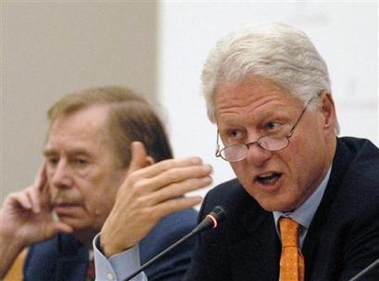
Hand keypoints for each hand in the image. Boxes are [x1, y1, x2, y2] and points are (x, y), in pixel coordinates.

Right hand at [0, 163, 72, 247]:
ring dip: (36, 199)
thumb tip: (72, 229)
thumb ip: (59, 228)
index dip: (61, 182)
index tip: (70, 176)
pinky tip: (29, 207)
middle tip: (51, 162)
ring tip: (37, 211)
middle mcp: (38, 196)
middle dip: (47, 172)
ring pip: (34, 190)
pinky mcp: (14, 199)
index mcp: (48, 202)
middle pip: (44, 181)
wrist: (13, 239)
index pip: (56, 189)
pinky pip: (21, 195)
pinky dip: (26, 200)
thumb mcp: (48, 231)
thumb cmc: (32, 234)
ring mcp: (26, 196)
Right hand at [100, 141, 211, 256]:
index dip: (183, 162)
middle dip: (193, 171)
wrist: (116, 230)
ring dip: (194, 184)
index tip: (198, 160)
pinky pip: (171, 206)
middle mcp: (140, 187)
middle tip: (208, 168)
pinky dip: (186, 202)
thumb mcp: (128, 182)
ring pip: (174, 189)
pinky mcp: (148, 215)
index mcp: (137, 176)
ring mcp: (144, 201)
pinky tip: (197, 198)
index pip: (165, 165)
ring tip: (207, 180)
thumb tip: (137, 144)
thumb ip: (136, 163)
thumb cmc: (126, 204)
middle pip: (172, 175)